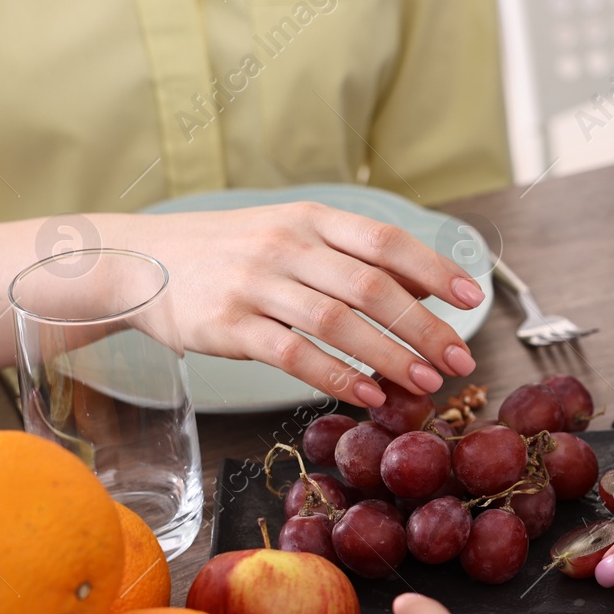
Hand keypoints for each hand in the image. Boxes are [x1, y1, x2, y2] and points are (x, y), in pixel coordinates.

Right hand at [101, 202, 485, 407]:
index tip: (472, 297)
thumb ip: (356, 261)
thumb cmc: (233, 254)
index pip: (385, 240)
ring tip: (424, 382)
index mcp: (311, 219)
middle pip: (370, 286)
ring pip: (336, 321)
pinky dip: (336, 375)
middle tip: (459, 358)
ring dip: (388, 355)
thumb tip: (428, 291)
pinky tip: (368, 394)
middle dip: (423, 326)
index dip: (434, 269)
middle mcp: (286, 245)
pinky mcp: (228, 324)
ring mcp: (255, 283)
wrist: (141, 262)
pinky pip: (293, 354)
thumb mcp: (295, 239)